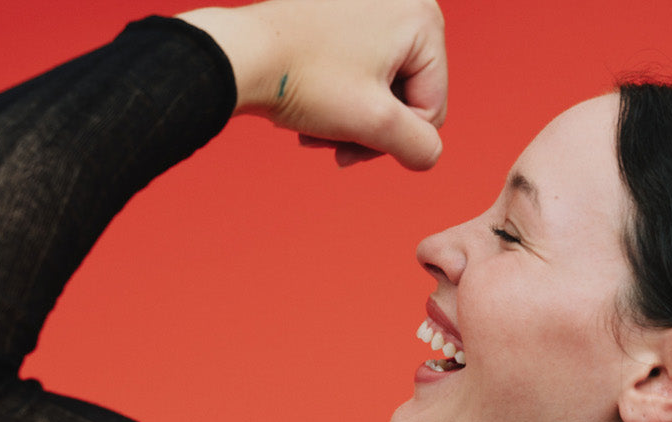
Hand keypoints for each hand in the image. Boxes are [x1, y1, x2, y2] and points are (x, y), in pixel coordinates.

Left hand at [176, 0, 446, 169]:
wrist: (240, 52)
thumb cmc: (305, 79)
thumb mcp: (375, 123)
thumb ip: (419, 147)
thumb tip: (428, 155)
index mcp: (422, 19)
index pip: (431, 108)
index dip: (395, 141)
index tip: (355, 149)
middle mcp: (403, 1)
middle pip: (406, 97)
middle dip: (371, 131)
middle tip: (335, 149)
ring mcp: (371, 3)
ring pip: (380, 89)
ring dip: (352, 121)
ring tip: (318, 133)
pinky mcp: (343, 12)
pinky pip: (358, 69)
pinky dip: (339, 97)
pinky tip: (312, 109)